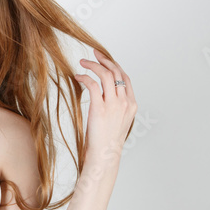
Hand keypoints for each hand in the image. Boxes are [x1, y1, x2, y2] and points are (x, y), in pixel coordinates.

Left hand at [74, 49, 137, 166]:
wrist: (104, 155)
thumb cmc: (107, 142)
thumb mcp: (117, 122)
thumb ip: (115, 107)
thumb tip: (103, 95)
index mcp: (131, 105)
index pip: (125, 78)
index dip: (115, 65)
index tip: (104, 59)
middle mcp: (125, 102)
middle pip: (117, 72)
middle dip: (105, 59)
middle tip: (94, 53)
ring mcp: (114, 105)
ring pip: (106, 75)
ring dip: (94, 65)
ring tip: (83, 61)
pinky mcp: (100, 108)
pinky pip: (93, 85)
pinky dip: (85, 77)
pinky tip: (78, 77)